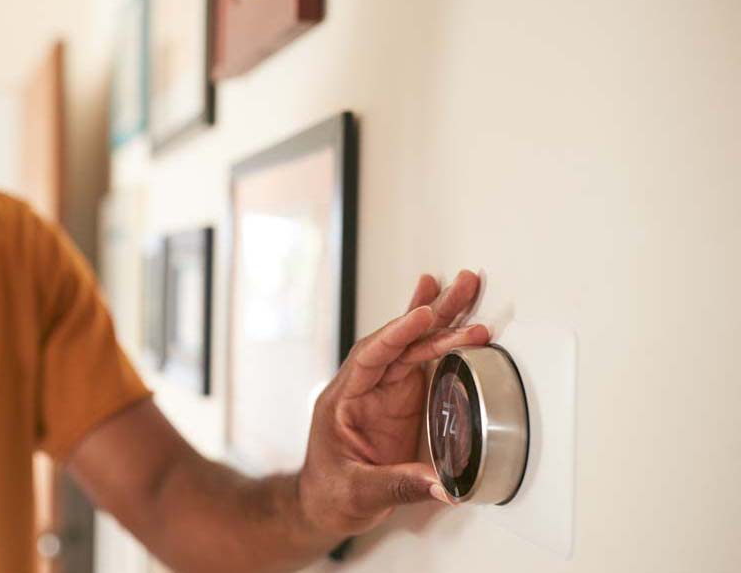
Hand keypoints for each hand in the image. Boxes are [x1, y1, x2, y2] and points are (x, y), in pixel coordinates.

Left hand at [296, 270, 489, 536]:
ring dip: (441, 319)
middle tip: (462, 285)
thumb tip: (444, 484)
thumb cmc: (329, 495)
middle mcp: (364, 388)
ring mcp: (383, 392)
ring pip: (413, 346)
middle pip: (398, 341)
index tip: (422, 315)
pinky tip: (452, 316)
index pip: (371, 357)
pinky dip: (439, 339)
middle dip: (430, 312)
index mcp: (343, 400)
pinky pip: (422, 362)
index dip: (397, 334)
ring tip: (466, 288)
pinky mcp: (401, 401)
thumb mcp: (359, 493)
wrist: (324, 506)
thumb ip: (400, 485)